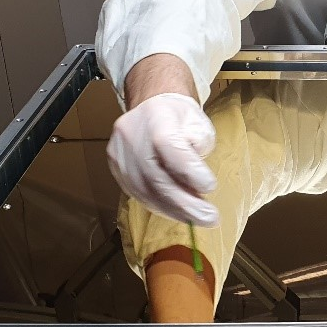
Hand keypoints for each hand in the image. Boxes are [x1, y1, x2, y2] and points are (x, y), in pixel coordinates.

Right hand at [107, 93, 219, 225]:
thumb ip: (199, 148)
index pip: (170, 148)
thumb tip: (197, 186)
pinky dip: (161, 206)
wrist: (150, 106)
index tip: (211, 187)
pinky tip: (178, 213)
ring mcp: (120, 154)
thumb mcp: (199, 123)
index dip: (190, 172)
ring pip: (146, 191)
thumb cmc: (179, 116)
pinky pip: (138, 194)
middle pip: (157, 178)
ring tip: (198, 219)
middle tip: (210, 218)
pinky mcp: (116, 168)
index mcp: (156, 118)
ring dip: (174, 211)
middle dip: (186, 204)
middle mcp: (132, 137)